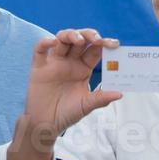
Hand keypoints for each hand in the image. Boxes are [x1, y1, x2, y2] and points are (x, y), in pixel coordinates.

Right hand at [7, 30, 120, 159]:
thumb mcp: (86, 106)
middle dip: (89, 35)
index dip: (104, 44)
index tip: (114, 44)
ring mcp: (54, 63)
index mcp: (83, 68)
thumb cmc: (67, 114)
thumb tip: (120, 94)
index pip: (95, 50)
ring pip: (61, 39)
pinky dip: (45, 42)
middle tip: (97, 40)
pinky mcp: (39, 67)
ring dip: (70, 35)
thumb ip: (101, 98)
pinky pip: (40, 49)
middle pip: (79, 40)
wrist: (45, 125)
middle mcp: (70, 62)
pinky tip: (53, 42)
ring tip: (79, 40)